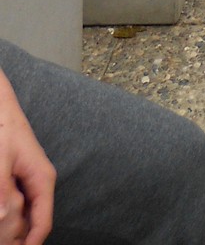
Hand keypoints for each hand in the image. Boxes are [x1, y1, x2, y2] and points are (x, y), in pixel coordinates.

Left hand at [0, 71, 54, 244]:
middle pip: (31, 224)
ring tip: (0, 231)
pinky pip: (14, 206)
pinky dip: (5, 215)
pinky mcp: (16, 180)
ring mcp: (28, 182)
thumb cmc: (3, 128)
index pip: (43, 223)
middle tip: (2, 240)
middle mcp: (39, 183)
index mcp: (42, 179)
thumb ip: (2, 190)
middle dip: (15, 239)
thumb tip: (4, 218)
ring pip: (21, 217)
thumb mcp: (0, 159)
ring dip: (8, 229)